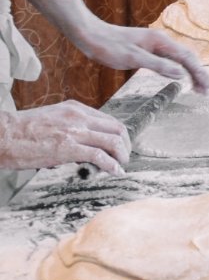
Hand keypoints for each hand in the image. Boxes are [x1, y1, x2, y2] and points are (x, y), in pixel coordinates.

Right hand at [0, 101, 129, 174]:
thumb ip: (69, 126)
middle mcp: (78, 116)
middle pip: (117, 129)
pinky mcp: (68, 147)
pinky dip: (112, 165)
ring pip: (113, 141)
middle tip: (124, 157)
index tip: (120, 146)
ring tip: (121, 165)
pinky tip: (114, 171)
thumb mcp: (51, 119)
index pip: (109, 120)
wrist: (1, 135)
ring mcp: (74, 131)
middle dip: (125, 145)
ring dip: (122, 156)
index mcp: (74, 108)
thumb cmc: (21, 131)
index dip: (119, 135)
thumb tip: (82, 144)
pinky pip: (100, 156)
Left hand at [73, 21, 208, 93]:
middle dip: (199, 74)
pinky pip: (170, 60)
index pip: (187, 58)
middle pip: (188, 58)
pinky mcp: (148, 50)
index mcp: (161, 41)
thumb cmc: (108, 46)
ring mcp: (155, 45)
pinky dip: (179, 70)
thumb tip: (180, 74)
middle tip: (207, 91)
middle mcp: (161, 41)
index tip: (208, 87)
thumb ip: (157, 65)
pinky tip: (181, 78)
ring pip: (180, 59)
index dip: (199, 73)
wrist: (89, 34)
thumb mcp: (132, 58)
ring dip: (191, 73)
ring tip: (199, 88)